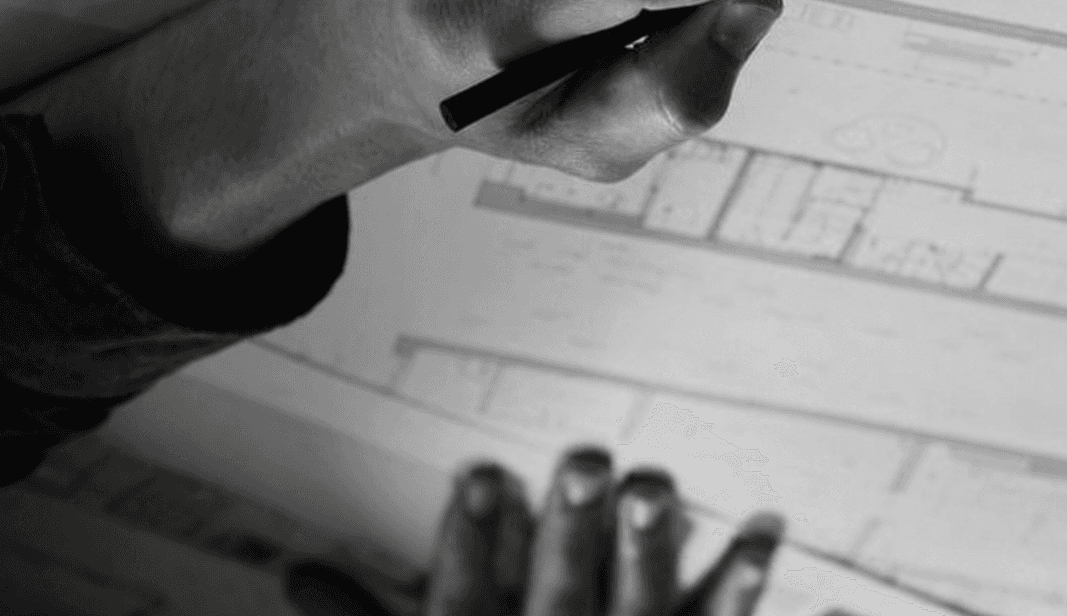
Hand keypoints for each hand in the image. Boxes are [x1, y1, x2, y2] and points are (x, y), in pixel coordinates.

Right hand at [284, 449, 781, 615]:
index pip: (464, 604)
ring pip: (642, 613)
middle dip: (573, 533)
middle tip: (586, 466)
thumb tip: (300, 579)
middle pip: (560, 599)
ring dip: (653, 552)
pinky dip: (741, 587)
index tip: (480, 476)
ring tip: (659, 489)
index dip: (469, 542)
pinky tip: (765, 536)